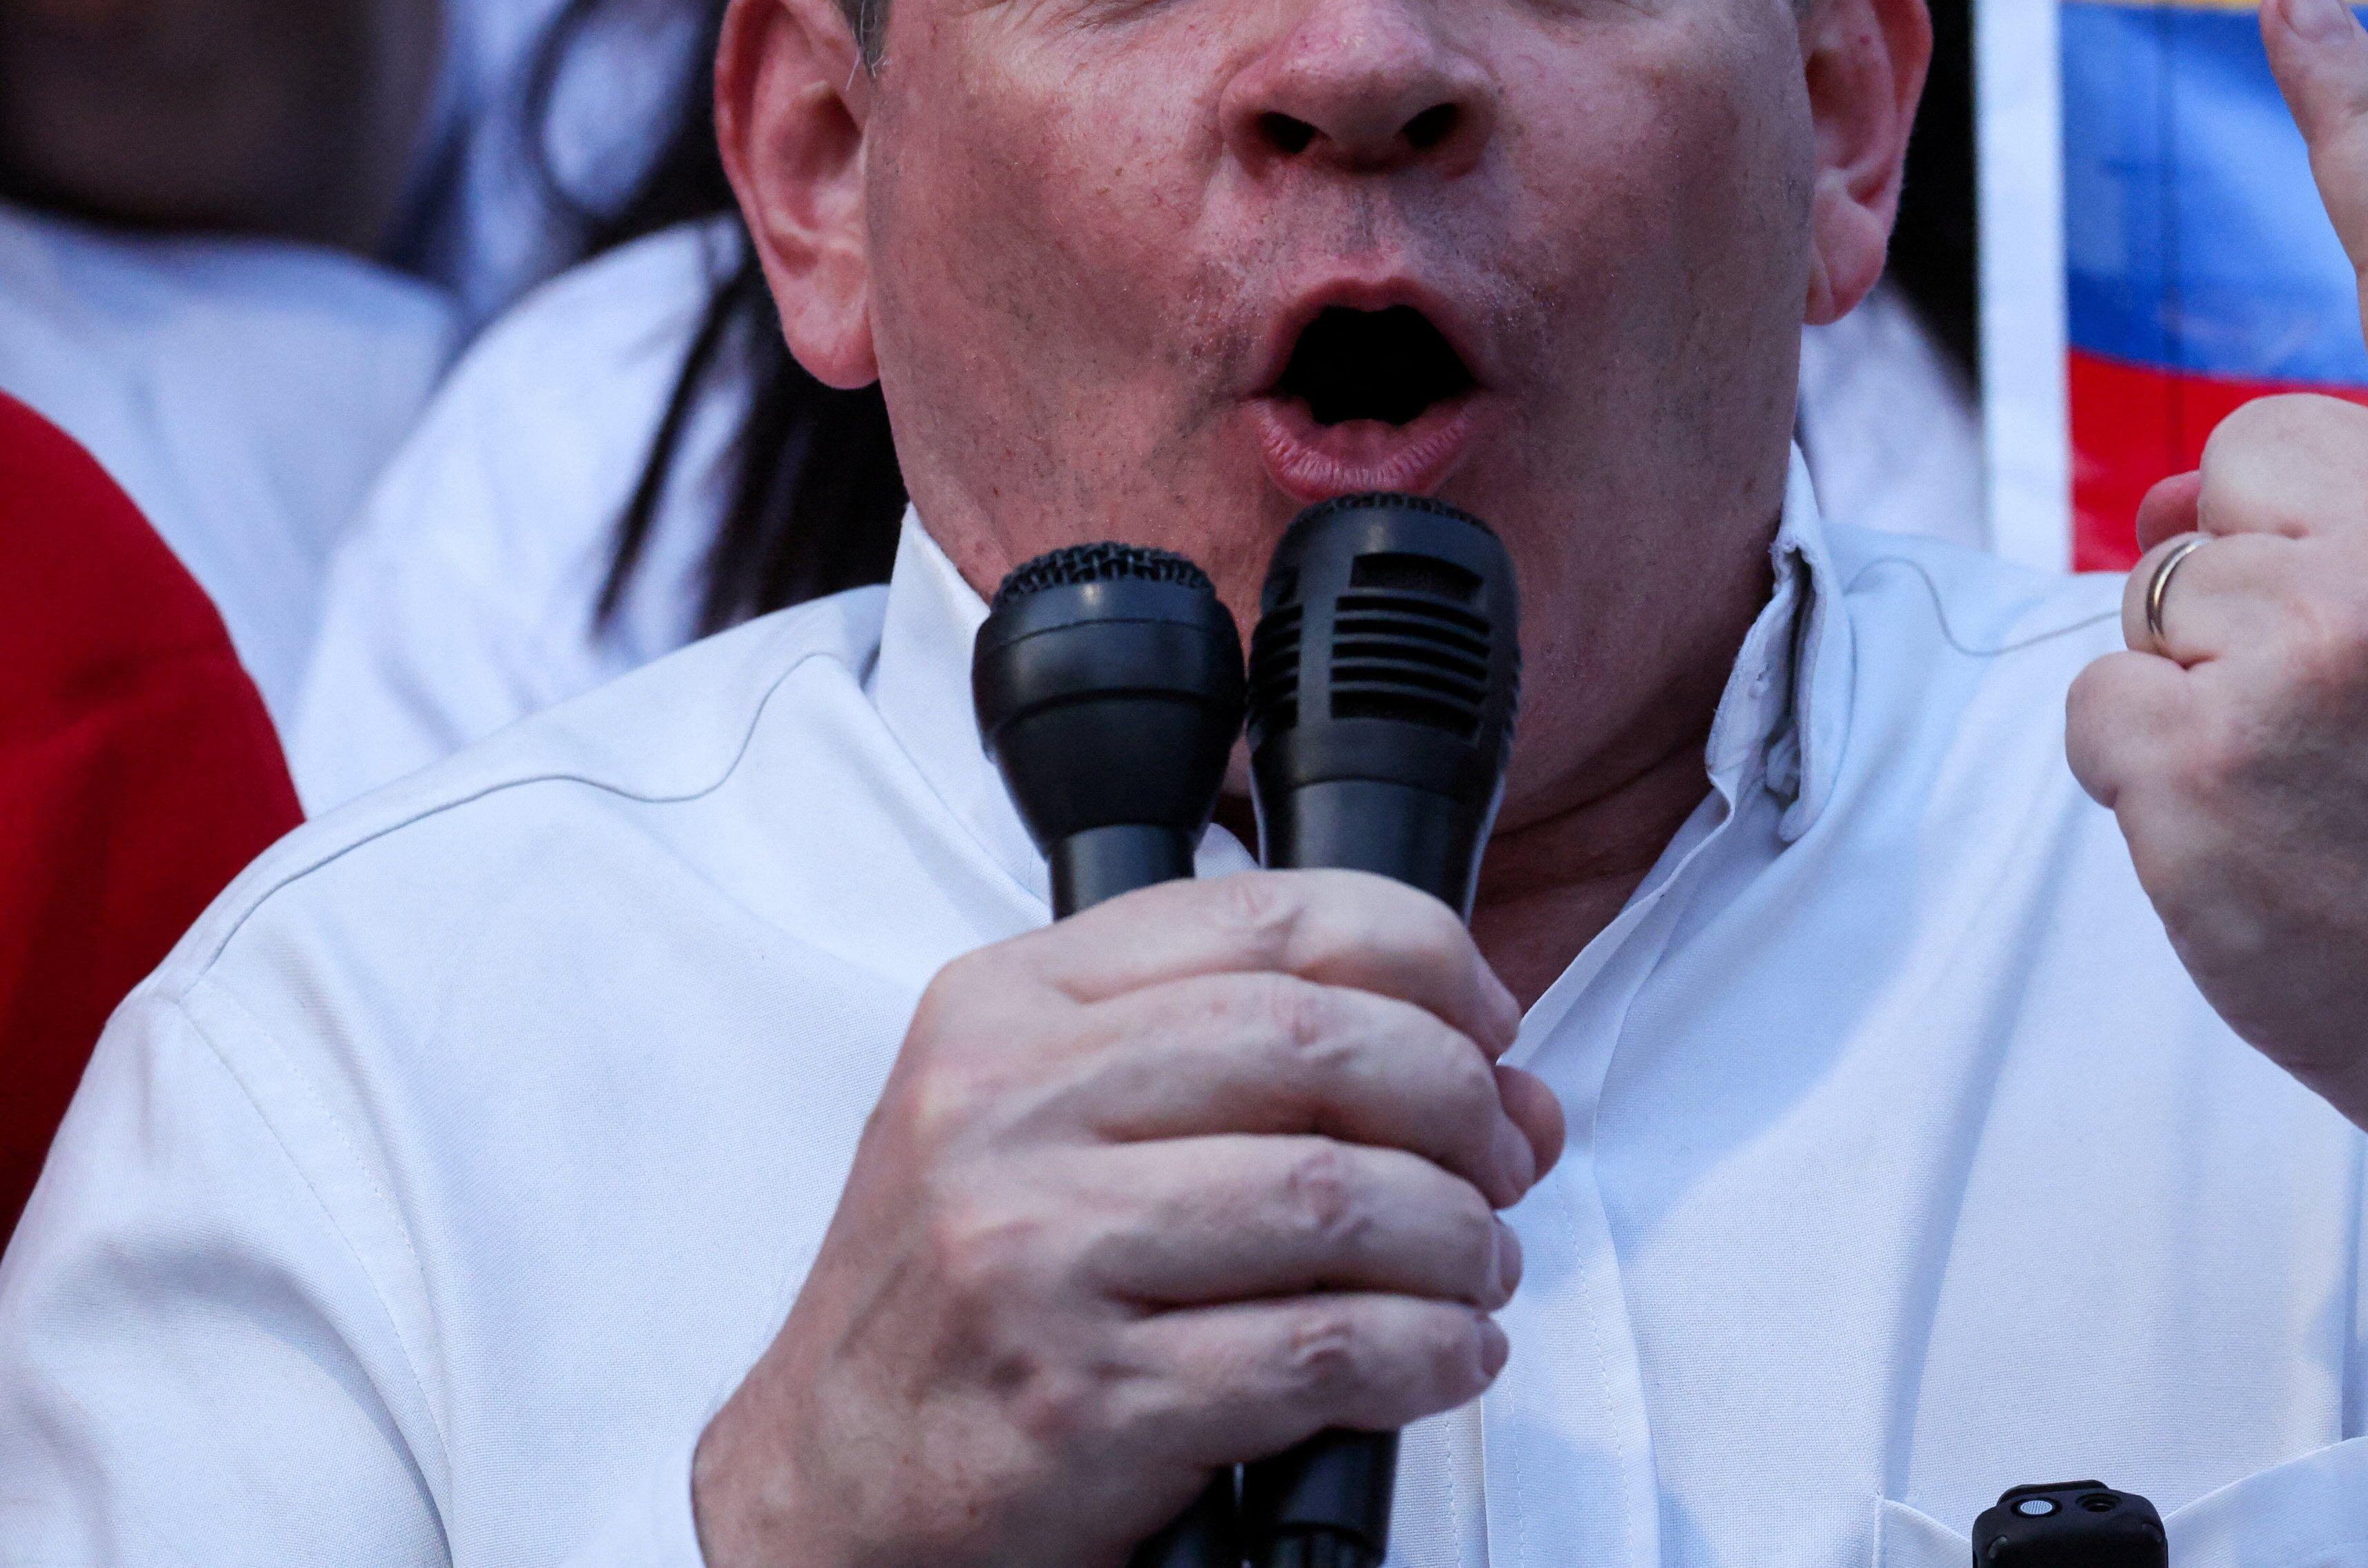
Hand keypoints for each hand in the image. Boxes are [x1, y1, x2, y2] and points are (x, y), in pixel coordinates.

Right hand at [692, 871, 1564, 1567]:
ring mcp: (1038, 1253)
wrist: (825, 1485)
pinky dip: (1425, 1352)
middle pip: (1321, 1042)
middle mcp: (1009, 1110)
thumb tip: (1496, 1075)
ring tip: (1480, 1268)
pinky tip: (1445, 1356)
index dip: (1426, 957)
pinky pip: (1319, 1350)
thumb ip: (1237, 1061)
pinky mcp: (1084, 1397)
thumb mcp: (1043, 1116)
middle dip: (1461, 1100)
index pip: (1266, 917)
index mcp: (1006, 1007)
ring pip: (1338, 1195)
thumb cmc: (960, 1295)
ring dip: (1458, 1236)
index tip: (1488, 1025)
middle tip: (1506, 1159)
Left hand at [2065, 0, 2367, 1233]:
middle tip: (2364, 697)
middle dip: (2260, 562)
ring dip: (2204, 674)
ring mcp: (2312, 651)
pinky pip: (2101, 693)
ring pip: (2159, 580)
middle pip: (2233, 459)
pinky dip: (2144, 767)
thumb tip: (2192, 477)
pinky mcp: (2202, 757)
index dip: (2356, 113)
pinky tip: (2251, 827)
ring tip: (2322, 773)